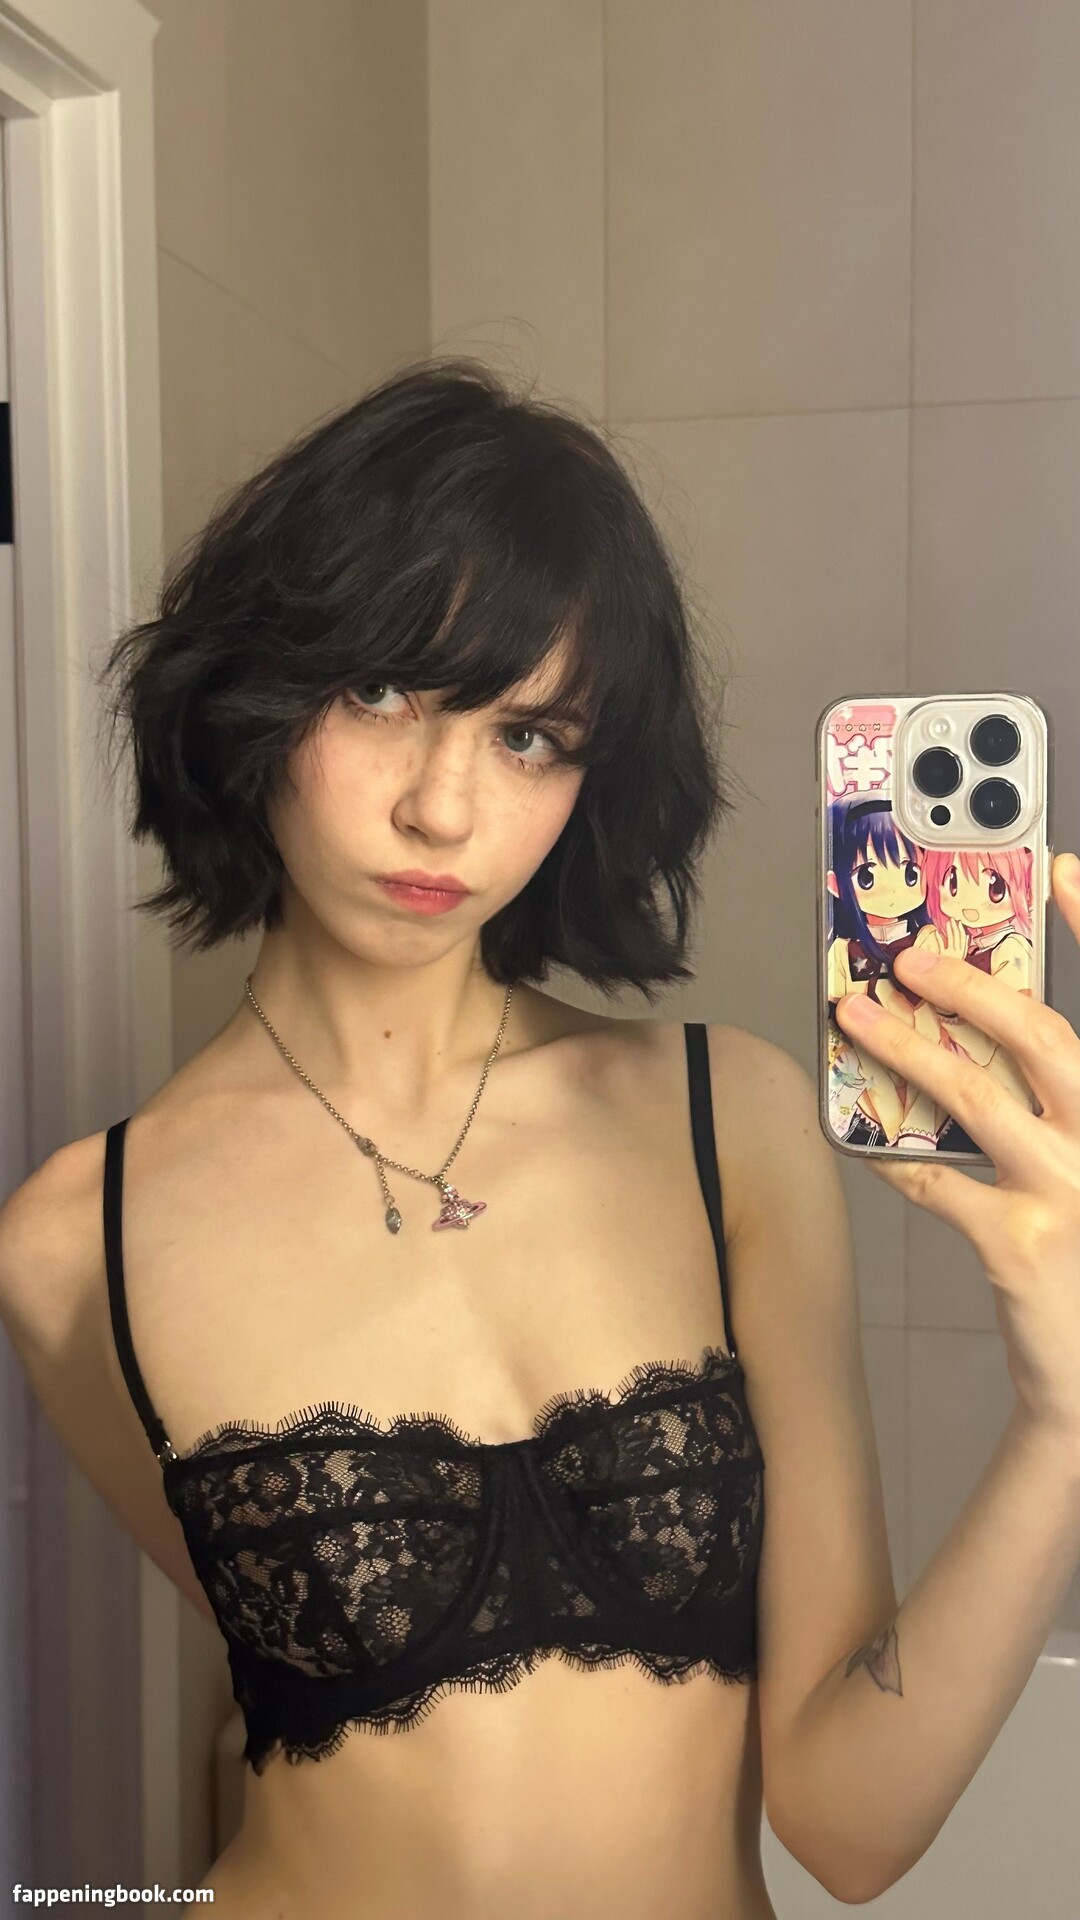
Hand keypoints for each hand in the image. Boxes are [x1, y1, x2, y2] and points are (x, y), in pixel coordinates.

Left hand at [834, 852, 1079, 1454]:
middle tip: (909, 956)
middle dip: (969, 987)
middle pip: (1043, 1040)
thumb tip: (977, 1030)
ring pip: (977, 1100)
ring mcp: (1074, 1195)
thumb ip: (1058, 1101)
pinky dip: (895, 1160)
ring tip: (855, 1017)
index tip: (1057, 868)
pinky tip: (866, 1144)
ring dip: (907, 1051)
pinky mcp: (1021, 1249)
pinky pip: (938, 1184)